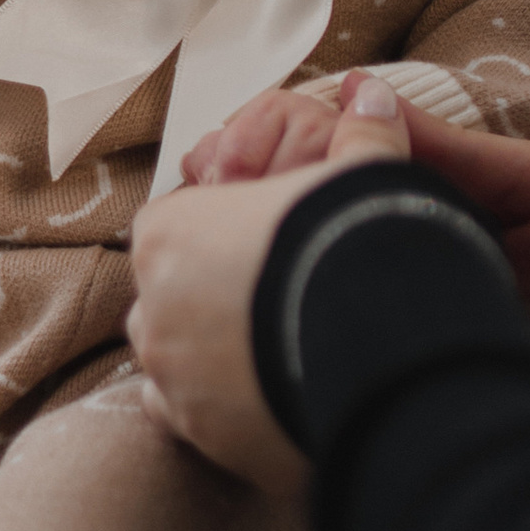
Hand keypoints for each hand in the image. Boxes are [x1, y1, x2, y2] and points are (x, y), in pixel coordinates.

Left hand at [128, 94, 411, 495]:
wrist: (376, 351)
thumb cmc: (352, 245)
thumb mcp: (363, 176)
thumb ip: (360, 134)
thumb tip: (367, 92)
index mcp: (171, 234)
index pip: (174, 225)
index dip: (223, 232)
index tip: (269, 244)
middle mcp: (154, 308)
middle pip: (172, 296)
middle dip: (212, 298)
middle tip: (281, 301)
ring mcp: (173, 379)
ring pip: (178, 362)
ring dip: (214, 357)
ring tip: (281, 353)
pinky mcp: (202, 438)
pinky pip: (197, 422)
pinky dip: (225, 412)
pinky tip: (273, 399)